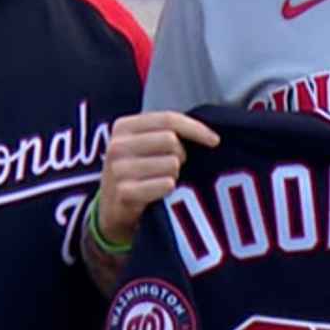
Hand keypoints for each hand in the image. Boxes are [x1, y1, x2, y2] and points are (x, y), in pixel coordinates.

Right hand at [94, 111, 222, 245]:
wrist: (114, 210)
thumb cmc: (140, 172)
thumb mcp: (146, 146)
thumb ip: (169, 132)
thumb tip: (210, 134)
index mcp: (124, 127)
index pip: (168, 119)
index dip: (196, 128)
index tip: (215, 140)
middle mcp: (117, 145)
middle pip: (171, 141)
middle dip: (181, 155)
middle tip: (174, 166)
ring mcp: (118, 169)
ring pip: (171, 164)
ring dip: (175, 174)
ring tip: (163, 180)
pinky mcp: (124, 192)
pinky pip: (165, 185)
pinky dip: (170, 189)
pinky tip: (162, 193)